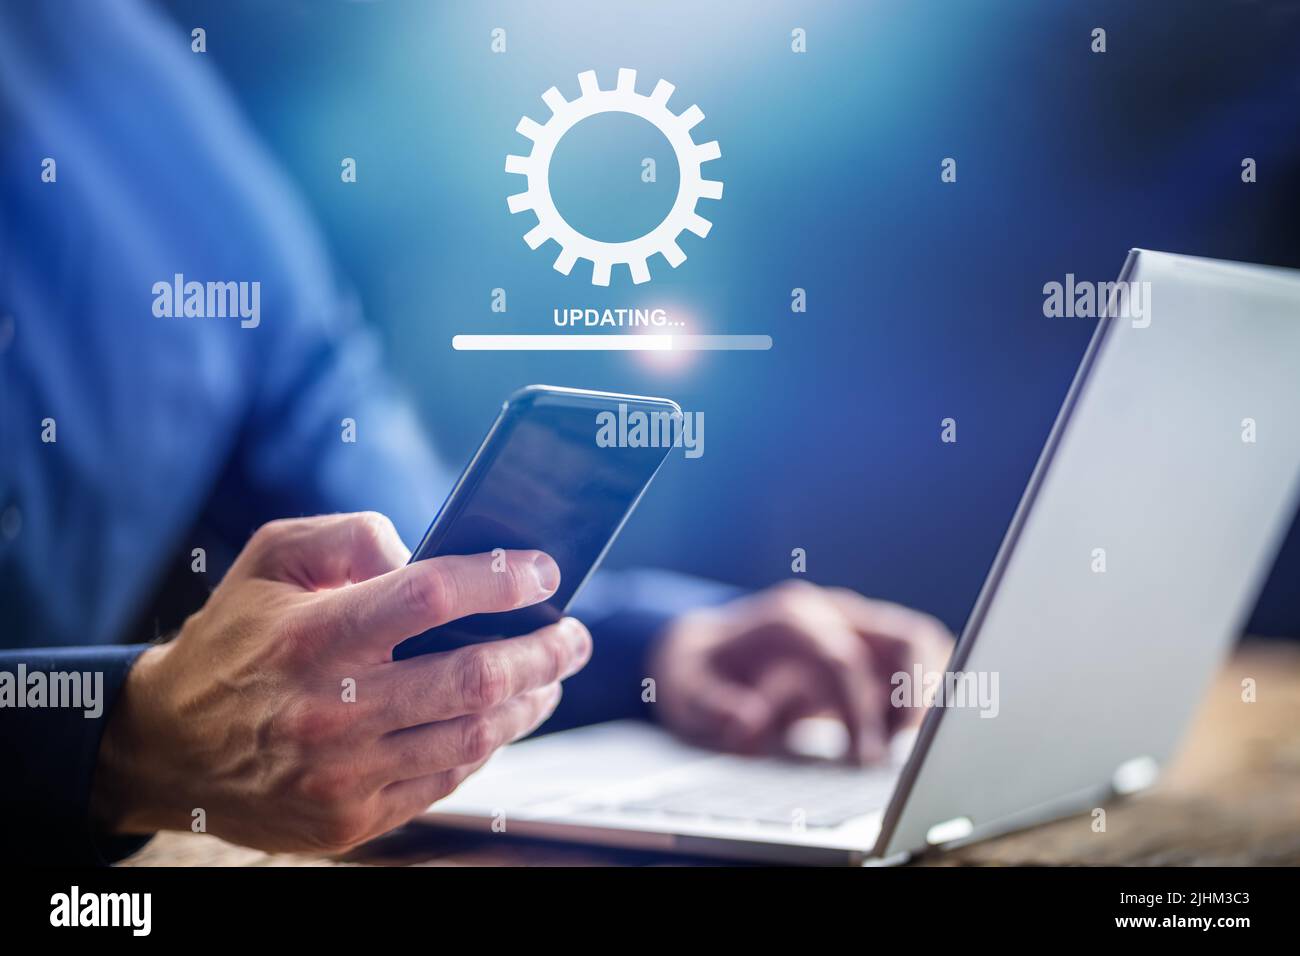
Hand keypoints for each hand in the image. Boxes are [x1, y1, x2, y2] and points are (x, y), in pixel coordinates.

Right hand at [89, 512, 590, 852]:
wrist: (168, 748)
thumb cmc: (233, 639)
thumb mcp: (269, 558)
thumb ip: (348, 535)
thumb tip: (424, 550)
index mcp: (312, 636)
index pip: (432, 596)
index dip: (501, 579)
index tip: (543, 570)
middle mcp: (331, 709)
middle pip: (474, 675)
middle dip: (544, 650)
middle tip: (574, 633)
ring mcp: (343, 774)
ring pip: (472, 735)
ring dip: (529, 701)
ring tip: (553, 675)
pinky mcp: (351, 819)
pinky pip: (445, 779)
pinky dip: (485, 744)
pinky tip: (502, 717)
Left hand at [650, 581, 952, 763]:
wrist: (703, 648)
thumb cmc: (699, 674)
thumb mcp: (685, 692)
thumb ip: (714, 707)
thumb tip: (749, 722)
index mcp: (790, 618)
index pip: (844, 659)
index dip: (860, 713)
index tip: (866, 763)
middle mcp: (832, 612)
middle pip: (906, 637)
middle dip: (918, 697)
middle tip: (912, 754)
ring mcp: (856, 624)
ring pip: (921, 645)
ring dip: (930, 696)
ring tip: (917, 751)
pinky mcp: (870, 646)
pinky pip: (917, 662)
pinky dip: (925, 696)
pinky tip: (907, 741)